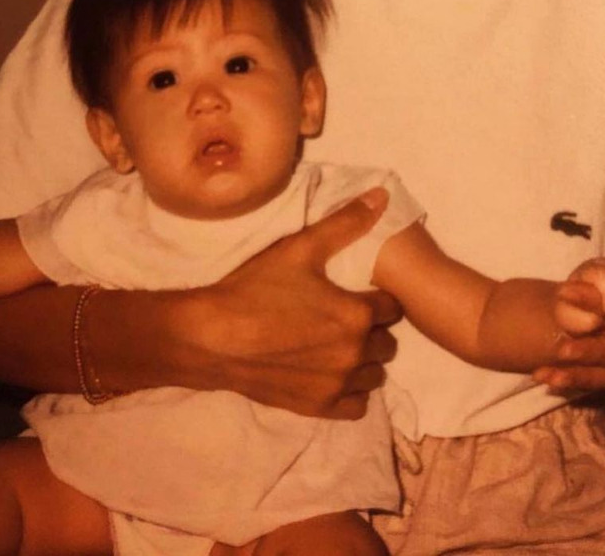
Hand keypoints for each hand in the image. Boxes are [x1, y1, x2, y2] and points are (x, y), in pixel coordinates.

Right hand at [178, 190, 401, 417]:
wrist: (211, 338)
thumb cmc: (255, 288)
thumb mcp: (301, 247)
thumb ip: (346, 223)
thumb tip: (382, 196)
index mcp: (357, 314)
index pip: (393, 306)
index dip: (376, 296)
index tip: (357, 291)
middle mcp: (354, 354)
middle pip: (387, 342)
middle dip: (372, 327)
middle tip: (344, 314)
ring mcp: (336, 385)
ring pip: (375, 374)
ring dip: (364, 359)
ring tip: (337, 342)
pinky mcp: (317, 408)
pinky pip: (356, 406)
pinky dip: (350, 390)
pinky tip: (331, 371)